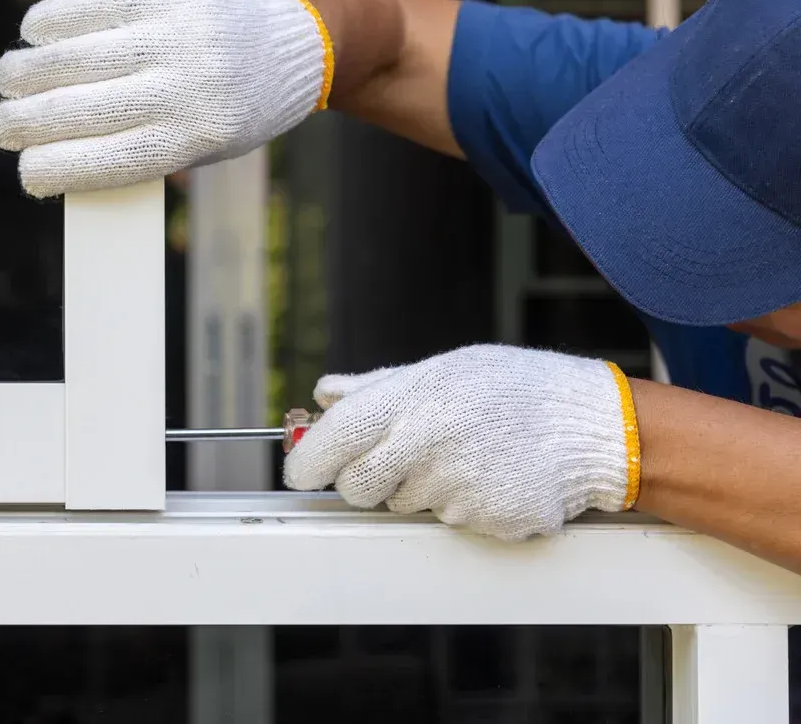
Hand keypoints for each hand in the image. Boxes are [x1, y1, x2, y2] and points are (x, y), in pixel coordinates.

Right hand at [0, 0, 332, 197]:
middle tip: (2, 127)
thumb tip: (54, 153)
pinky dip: (55, 20)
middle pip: (83, 111)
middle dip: (27, 122)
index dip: (55, 170)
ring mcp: (178, 35)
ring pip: (80, 57)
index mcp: (196, 138)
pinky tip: (34, 33)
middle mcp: (188, 87)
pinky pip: (96, 5)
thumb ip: (138, 149)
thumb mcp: (202, 146)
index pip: (108, 161)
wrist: (298, 42)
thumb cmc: (235, 105)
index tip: (25, 174)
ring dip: (28, 71)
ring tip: (7, 80)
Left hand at [283, 345, 640, 540]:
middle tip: (400, 458)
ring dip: (421, 488)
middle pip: (358, 486)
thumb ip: (377, 387)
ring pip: (405, 506)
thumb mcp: (445, 371)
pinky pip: (452, 523)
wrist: (595, 426)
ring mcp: (459, 488)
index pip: (336, 439)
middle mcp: (429, 445)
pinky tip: (492, 477)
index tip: (298, 472)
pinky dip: (464, 506)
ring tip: (465, 455)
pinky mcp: (488, 521)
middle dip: (364, 479)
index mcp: (413, 401)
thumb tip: (324, 394)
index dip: (308, 460)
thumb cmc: (515, 390)